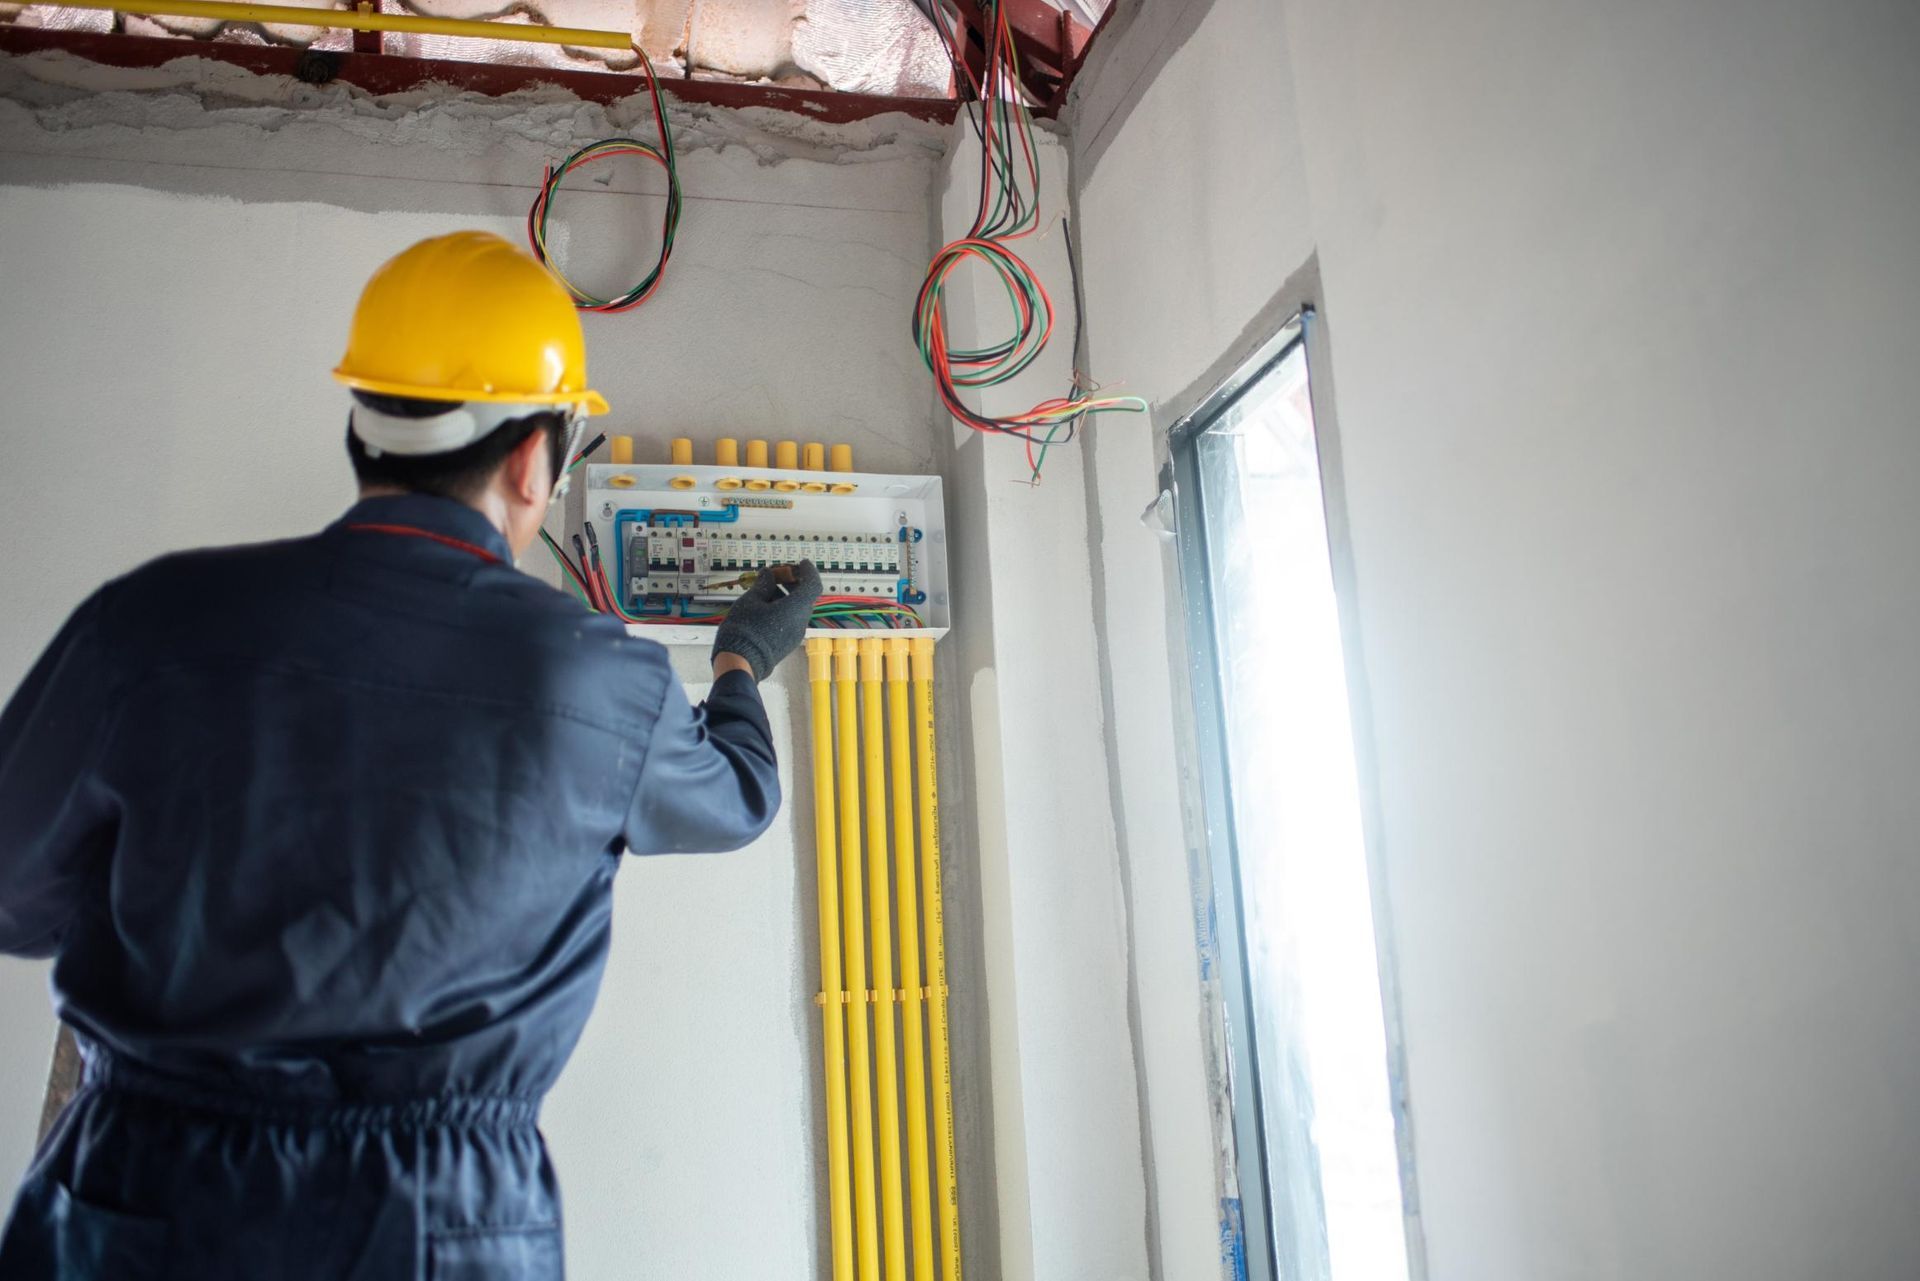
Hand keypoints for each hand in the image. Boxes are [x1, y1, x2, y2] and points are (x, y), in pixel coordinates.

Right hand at [711, 561, 822, 680]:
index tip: (801, 563)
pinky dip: (782, 609)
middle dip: (792, 582)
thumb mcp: (751, 600)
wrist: (739, 663)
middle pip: (804, 597)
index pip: (812, 585)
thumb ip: (763, 584)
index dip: (809, 571)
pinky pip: (790, 620)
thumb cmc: (744, 629)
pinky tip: (763, 607)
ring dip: (785, 596)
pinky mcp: (786, 644)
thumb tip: (769, 574)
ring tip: (764, 590)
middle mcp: (800, 622)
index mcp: (796, 608)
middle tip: (776, 574)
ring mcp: (794, 635)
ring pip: (796, 609)